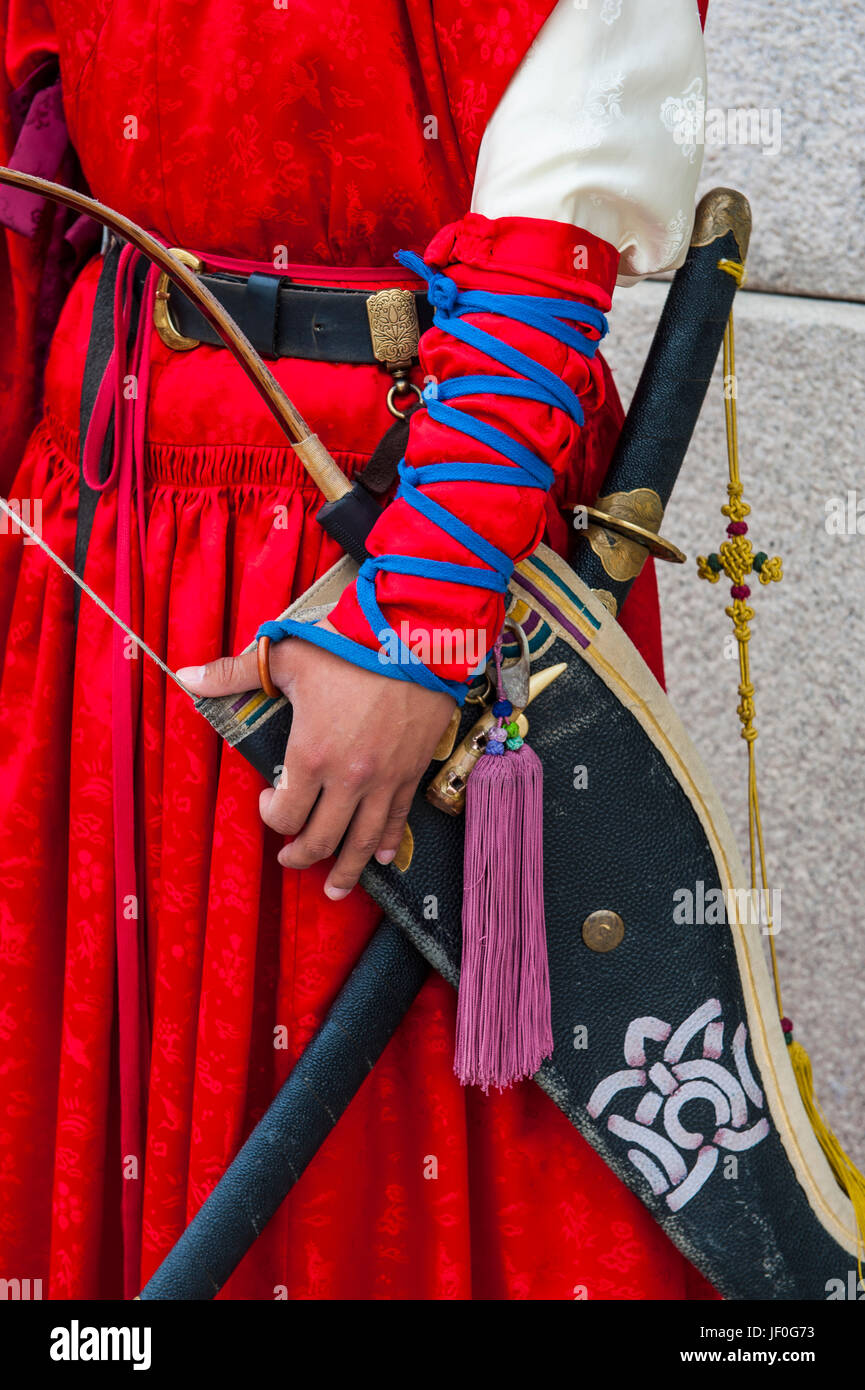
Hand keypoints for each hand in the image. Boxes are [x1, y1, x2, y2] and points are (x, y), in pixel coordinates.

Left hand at [178, 621, 455, 898]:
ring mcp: (383, 781)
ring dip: (345, 871)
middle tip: (291, 859)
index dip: (272, 817)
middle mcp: (348, 779)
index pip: (285, 814)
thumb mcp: (286, 656)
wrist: (415, 638)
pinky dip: (386, 844)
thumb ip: (234, 673)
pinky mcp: (411, 774)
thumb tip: (185, 676)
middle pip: (321, 840)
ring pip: (361, 843)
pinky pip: (397, 821)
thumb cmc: (349, 647)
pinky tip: (380, 858)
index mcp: (311, 756)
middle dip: (300, 856)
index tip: (269, 803)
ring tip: (335, 890)